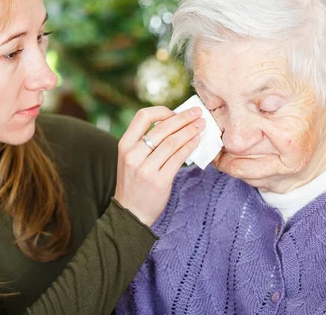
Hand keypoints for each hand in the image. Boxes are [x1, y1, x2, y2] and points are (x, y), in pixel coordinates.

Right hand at [114, 106, 203, 225]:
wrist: (130, 213)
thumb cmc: (134, 182)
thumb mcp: (131, 158)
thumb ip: (145, 142)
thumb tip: (174, 122)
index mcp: (124, 145)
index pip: (142, 117)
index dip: (162, 111)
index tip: (176, 112)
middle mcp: (133, 155)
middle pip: (162, 128)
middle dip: (183, 118)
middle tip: (197, 113)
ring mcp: (145, 169)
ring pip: (172, 142)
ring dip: (190, 131)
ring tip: (201, 126)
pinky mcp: (159, 181)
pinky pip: (178, 158)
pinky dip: (189, 147)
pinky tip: (197, 141)